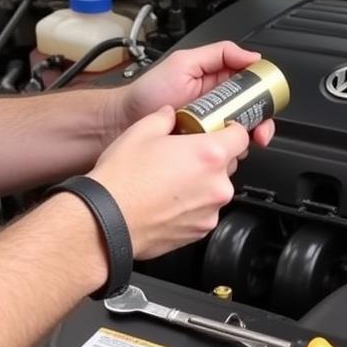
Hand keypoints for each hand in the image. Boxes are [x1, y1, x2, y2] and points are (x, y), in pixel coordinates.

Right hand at [89, 106, 249, 258]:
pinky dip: (191, 206)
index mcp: (209, 155)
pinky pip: (204, 212)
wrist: (106, 222)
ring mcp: (210, 212)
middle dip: (210, 159)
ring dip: (200, 184)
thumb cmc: (122, 181)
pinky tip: (166, 201)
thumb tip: (169, 115)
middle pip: (228, 165)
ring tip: (169, 182)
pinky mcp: (200, 232)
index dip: (229, 131)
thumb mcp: (140, 132)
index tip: (219, 131)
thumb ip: (164, 118)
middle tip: (183, 157)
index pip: (241, 136)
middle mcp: (216, 185)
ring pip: (215, 190)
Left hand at [117, 42, 275, 148]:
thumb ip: (218, 54)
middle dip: (261, 124)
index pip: (252, 87)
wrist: (123, 121)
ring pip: (242, 137)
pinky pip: (224, 154)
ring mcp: (211, 130)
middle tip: (258, 132)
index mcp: (218, 83)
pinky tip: (222, 154)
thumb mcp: (184, 62)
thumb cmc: (148, 92)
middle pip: (253, 115)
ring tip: (236, 143)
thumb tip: (251, 55)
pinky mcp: (202, 150)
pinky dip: (229, 156)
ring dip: (245, 141)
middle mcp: (218, 108)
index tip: (268, 100)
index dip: (264, 94)